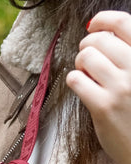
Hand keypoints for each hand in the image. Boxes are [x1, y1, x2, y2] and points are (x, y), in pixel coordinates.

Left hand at [66, 11, 130, 163]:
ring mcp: (120, 87)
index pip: (123, 22)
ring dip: (80, 63)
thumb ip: (129, 58)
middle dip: (87, 46)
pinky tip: (81, 86)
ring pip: (86, 57)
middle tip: (87, 58)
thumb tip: (102, 36)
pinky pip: (77, 80)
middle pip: (100, 40)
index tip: (93, 25)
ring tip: (85, 74)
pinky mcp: (103, 107)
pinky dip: (74, 80)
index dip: (103, 20)